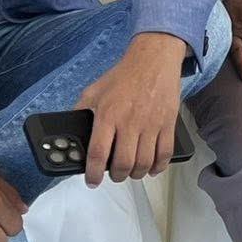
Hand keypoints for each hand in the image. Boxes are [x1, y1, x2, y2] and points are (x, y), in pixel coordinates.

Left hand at [77, 33, 187, 184]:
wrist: (154, 60)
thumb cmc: (124, 75)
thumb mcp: (94, 91)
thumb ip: (82, 112)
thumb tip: (73, 131)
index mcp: (108, 115)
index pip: (98, 153)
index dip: (93, 173)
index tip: (92, 181)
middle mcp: (129, 122)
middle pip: (124, 163)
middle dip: (117, 176)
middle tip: (114, 175)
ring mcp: (151, 124)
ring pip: (144, 162)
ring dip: (136, 174)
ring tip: (131, 172)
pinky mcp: (168, 123)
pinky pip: (165, 153)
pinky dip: (158, 167)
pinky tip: (151, 168)